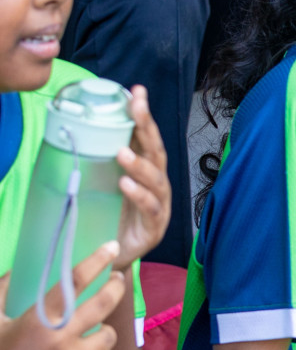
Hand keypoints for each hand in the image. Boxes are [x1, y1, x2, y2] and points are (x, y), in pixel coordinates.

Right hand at [0, 242, 123, 349]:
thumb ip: (2, 293)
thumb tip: (13, 270)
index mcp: (38, 318)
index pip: (74, 281)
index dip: (97, 260)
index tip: (112, 247)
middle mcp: (60, 336)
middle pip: (104, 303)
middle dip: (117, 287)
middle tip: (118, 279)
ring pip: (108, 336)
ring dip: (104, 331)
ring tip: (94, 331)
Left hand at [113, 86, 169, 269]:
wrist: (114, 258)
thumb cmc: (111, 217)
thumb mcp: (105, 184)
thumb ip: (102, 161)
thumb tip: (82, 129)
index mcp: (146, 171)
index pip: (146, 138)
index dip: (143, 115)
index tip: (136, 91)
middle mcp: (157, 184)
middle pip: (156, 151)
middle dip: (147, 128)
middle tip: (136, 107)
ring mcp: (159, 206)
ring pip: (156, 180)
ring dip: (140, 164)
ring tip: (122, 152)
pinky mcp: (154, 228)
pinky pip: (150, 209)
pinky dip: (139, 195)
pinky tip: (125, 185)